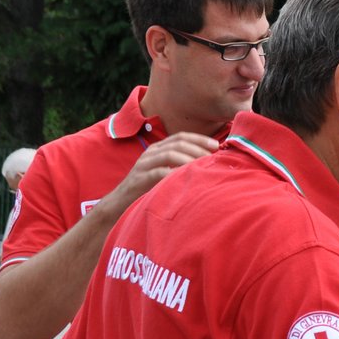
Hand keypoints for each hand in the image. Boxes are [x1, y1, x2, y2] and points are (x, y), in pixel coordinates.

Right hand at [100, 132, 219, 218]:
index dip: (199, 138)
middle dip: (197, 148)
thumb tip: (209, 163)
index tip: (216, 145)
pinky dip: (173, 174)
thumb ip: (181, 164)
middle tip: (212, 156)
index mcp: (158, 149)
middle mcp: (151, 153)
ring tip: (202, 166)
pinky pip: (158, 172)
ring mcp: (144, 164)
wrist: (122, 201)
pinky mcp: (139, 178)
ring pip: (169, 154)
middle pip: (177, 143)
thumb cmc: (150, 187)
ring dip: (188, 159)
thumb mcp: (166, 171)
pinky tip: (186, 178)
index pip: (180, 137)